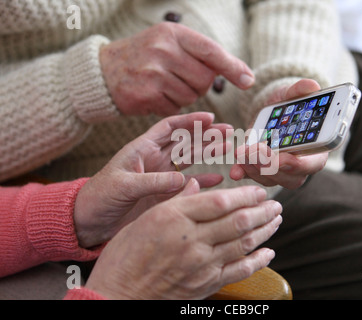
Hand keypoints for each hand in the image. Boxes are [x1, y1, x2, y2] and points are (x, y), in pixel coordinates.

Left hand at [74, 112, 230, 248]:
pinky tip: (218, 179)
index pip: (170, 128)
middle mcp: (154, 160)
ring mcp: (161, 177)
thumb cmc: (99, 197)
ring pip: (190, 161)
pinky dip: (203, 181)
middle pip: (186, 142)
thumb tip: (181, 179)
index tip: (210, 117)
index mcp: (142, 149)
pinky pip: (187, 185)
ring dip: (209, 154)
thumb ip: (152, 181)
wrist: (88, 221)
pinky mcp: (163, 195)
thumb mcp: (123, 185)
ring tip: (227, 148)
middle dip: (207, 135)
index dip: (190, 121)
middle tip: (228, 132)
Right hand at [85, 180, 281, 299]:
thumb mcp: (145, 218)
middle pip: (238, 221)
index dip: (245, 195)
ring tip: (276, 221)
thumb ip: (175, 201)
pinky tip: (269, 252)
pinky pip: (240, 271)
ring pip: (244, 243)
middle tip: (275, 205)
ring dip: (265, 231)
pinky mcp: (205, 284)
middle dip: (263, 211)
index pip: (220, 202)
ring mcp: (201, 265)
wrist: (118, 295)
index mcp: (174, 218)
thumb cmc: (125, 257)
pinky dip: (258, 261)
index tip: (258, 192)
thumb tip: (195, 184)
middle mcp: (192, 240)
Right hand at [100, 22, 254, 116]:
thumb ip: (199, 53)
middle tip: (181, 79)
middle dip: (200, 85)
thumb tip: (240, 73)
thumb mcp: (167, 42)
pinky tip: (155, 95)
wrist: (103, 72)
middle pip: (205, 80)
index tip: (248, 80)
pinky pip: (175, 108)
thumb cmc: (143, 57)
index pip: (211, 51)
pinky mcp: (146, 95)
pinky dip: (170, 106)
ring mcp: (153, 73)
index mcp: (173, 33)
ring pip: (191, 97)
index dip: (232, 67)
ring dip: (184, 97)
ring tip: (164, 85)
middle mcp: (163, 50)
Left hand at [230, 79, 327, 188]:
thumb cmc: (288, 104)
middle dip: (270, 166)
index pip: (312, 164)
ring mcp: (281, 172)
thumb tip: (312, 85)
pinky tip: (235, 170)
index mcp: (316, 149)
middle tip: (254, 151)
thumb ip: (301, 91)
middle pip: (290, 177)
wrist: (271, 111)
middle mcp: (300, 166)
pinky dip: (244, 173)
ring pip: (271, 180)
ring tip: (242, 153)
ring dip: (255, 169)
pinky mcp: (262, 172)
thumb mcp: (292, 94)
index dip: (298, 164)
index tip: (281, 158)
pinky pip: (254, 178)